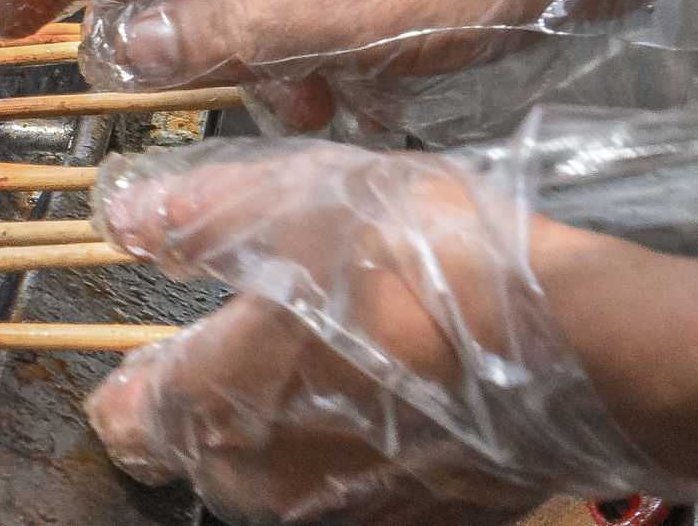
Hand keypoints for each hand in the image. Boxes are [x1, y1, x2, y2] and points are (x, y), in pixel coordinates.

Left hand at [85, 136, 697, 524]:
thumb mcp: (284, 203)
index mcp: (212, 405)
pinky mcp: (416, 519)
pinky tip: (387, 384)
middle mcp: (264, 479)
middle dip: (205, 396)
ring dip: (281, 417)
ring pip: (273, 473)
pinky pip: (350, 486)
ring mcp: (341, 511)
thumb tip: (124, 214)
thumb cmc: (414, 269)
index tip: (142, 347)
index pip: (124, 418)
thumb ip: (192, 214)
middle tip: (246, 330)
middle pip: (196, 449)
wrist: (573, 349)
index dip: (125, 379)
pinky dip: (349, 442)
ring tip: (323, 346)